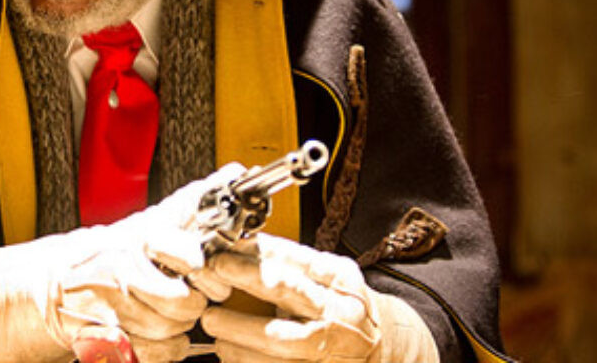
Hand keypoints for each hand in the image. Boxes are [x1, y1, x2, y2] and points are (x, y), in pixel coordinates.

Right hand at [0, 165, 243, 362]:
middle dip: (193, 302)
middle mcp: (123, 272)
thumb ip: (188, 204)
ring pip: (172, 329)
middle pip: (185, 301)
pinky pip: (154, 353)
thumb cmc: (105, 253)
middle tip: (188, 295)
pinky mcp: (106, 338)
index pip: (187, 254)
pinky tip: (159, 335)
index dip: (201, 266)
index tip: (203, 268)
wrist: (51, 285)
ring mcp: (113, 307)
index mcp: (135, 240)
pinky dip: (165, 349)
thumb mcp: (143, 223)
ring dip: (179, 326)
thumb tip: (231, 173)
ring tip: (170, 314)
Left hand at [198, 233, 436, 362]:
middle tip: (211, 294)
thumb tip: (239, 245)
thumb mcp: (326, 274)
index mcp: (340, 282)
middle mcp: (340, 316)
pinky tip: (230, 353)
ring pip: (280, 345)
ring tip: (215, 327)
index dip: (253, 262)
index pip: (294, 266)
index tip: (221, 258)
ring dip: (239, 338)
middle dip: (243, 299)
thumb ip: (289, 261)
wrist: (385, 348)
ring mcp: (333, 352)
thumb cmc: (344, 306)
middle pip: (288, 304)